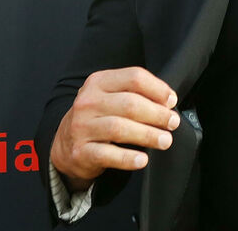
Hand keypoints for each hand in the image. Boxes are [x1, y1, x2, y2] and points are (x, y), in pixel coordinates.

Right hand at [50, 67, 179, 190]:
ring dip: (147, 135)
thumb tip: (168, 102)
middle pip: (129, 104)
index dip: (158, 89)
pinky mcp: (80, 151)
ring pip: (120, 129)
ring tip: (164, 140)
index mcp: (98, 82)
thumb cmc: (97, 117)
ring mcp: (82, 127)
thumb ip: (135, 93)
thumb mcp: (110, 96)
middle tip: (173, 123)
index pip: (133, 78)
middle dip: (157, 114)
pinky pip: (108, 155)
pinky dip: (128, 158)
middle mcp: (88, 102)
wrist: (65, 143)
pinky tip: (142, 159)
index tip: (172, 101)